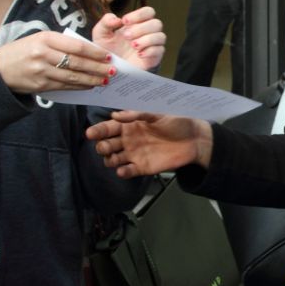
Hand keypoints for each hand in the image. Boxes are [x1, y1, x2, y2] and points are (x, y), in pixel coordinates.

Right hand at [0, 31, 111, 93]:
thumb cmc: (24, 50)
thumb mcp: (39, 39)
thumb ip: (61, 43)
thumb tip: (88, 51)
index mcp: (45, 38)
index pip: (76, 46)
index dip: (94, 52)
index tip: (107, 56)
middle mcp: (43, 54)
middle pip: (77, 63)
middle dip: (97, 68)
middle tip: (113, 70)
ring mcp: (41, 71)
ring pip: (73, 77)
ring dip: (91, 79)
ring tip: (105, 80)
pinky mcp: (40, 85)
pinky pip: (65, 86)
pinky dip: (79, 86)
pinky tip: (90, 85)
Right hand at [86, 111, 212, 177]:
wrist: (194, 139)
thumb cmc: (177, 121)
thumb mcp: (157, 113)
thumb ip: (137, 114)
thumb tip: (115, 115)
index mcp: (130, 124)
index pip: (108, 128)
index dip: (98, 130)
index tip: (90, 133)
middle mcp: (128, 140)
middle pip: (106, 145)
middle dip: (102, 146)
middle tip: (106, 147)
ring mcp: (134, 154)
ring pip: (112, 159)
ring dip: (109, 160)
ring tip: (114, 158)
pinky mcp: (142, 167)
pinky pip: (127, 171)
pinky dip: (122, 172)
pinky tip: (123, 170)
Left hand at [92, 7, 165, 70]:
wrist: (109, 69)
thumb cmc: (107, 49)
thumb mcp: (100, 34)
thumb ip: (105, 21)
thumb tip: (117, 19)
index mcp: (137, 24)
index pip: (148, 12)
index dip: (139, 14)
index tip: (124, 21)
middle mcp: (147, 33)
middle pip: (157, 23)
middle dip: (141, 28)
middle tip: (126, 36)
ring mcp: (152, 45)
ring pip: (161, 36)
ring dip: (147, 39)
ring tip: (133, 45)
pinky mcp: (154, 58)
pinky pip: (160, 51)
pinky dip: (150, 51)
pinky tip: (139, 54)